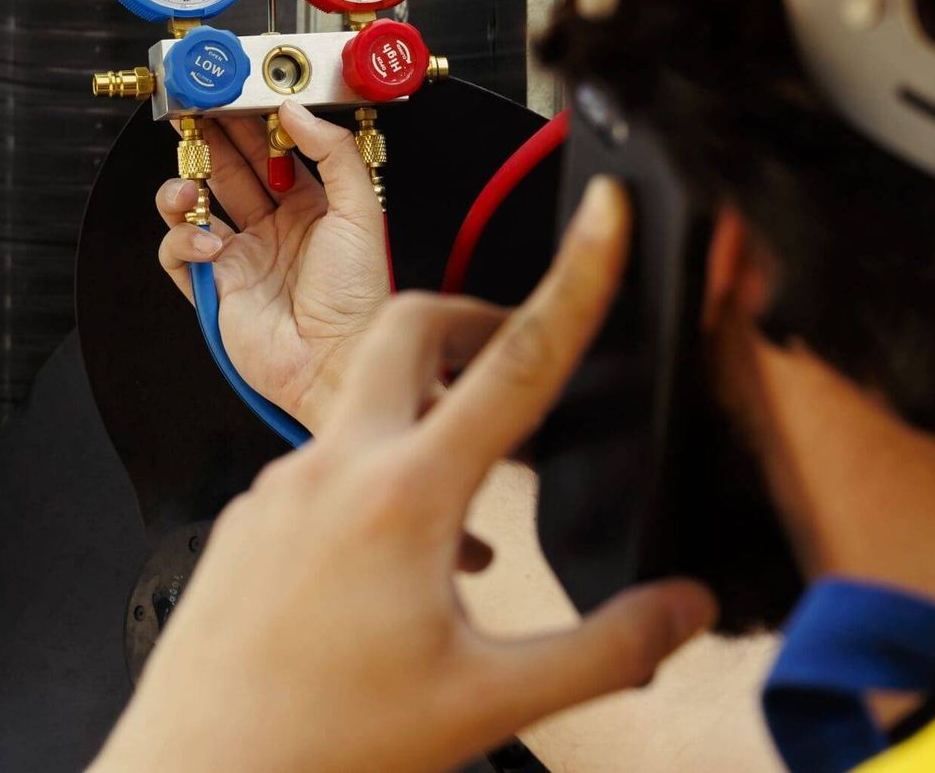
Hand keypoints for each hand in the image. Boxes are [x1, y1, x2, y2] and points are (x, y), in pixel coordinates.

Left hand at [94, 179, 718, 772]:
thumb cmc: (325, 749)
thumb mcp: (490, 704)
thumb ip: (603, 651)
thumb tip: (684, 608)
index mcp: (406, 498)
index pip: (517, 361)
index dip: (577, 278)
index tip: (608, 215)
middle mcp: (335, 469)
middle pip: (414, 330)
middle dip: (478, 320)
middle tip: (522, 356)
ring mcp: (281, 489)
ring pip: (366, 399)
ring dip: (431, 413)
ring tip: (480, 490)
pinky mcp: (250, 522)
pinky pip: (327, 462)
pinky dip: (381, 473)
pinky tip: (406, 559)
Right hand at [156, 100, 390, 428]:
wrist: (336, 362)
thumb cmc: (358, 296)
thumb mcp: (360, 210)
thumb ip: (332, 153)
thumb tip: (296, 111)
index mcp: (312, 208)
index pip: (274, 153)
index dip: (251, 124)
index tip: (235, 97)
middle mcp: (274, 229)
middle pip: (231, 171)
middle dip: (211, 142)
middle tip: (194, 116)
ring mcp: (242, 257)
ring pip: (195, 208)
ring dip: (185, 188)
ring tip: (192, 186)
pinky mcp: (215, 288)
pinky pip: (179, 253)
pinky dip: (183, 241)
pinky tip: (208, 244)